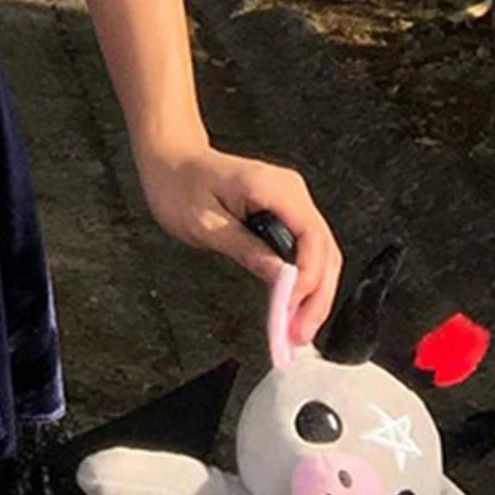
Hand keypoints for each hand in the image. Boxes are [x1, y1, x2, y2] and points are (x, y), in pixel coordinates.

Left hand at [137, 142, 342, 345]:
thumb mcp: (206, 224)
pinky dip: (302, 279)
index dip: (309, 280)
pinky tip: (292, 304)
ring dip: (313, 293)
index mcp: (272, 186)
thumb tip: (282, 280)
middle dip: (317, 296)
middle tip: (299, 334)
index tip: (292, 311)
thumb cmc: (179, 184)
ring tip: (296, 328)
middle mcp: (290, 191)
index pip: (311, 238)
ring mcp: (290, 201)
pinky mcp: (284, 212)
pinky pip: (305, 249)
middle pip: (324, 249)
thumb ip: (247, 251)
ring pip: (320, 253)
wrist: (170, 160)